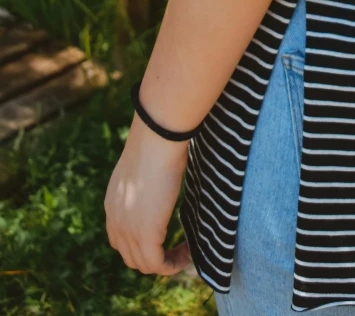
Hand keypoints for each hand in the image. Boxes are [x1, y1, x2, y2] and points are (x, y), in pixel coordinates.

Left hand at [105, 114, 191, 275]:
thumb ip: (149, 179)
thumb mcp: (146, 167)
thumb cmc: (158, 144)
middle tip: (180, 247)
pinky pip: (157, 264)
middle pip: (130, 257)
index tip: (168, 237)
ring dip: (165, 263)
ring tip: (186, 251)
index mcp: (113, 205)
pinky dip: (173, 265)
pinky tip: (189, 252)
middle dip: (155, 258)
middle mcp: (115, 221)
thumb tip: (167, 169)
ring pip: (143, 264)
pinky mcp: (146, 234)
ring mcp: (128, 229)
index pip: (120, 240)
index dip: (143, 245)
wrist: (156, 141)